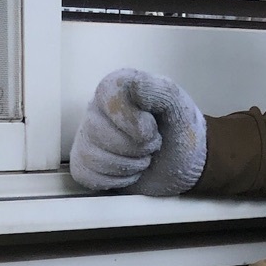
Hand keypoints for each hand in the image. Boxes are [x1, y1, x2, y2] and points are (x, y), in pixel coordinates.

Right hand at [69, 68, 206, 195]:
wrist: (181, 163)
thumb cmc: (179, 130)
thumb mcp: (177, 105)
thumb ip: (158, 90)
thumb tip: (134, 85)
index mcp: (116, 87)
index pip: (109, 98)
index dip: (132, 120)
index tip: (152, 129)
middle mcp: (96, 109)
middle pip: (97, 131)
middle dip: (134, 147)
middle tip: (153, 145)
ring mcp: (87, 138)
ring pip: (91, 156)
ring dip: (127, 165)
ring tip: (143, 158)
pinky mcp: (84, 164)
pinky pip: (86, 175)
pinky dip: (116, 180)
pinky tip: (130, 171)